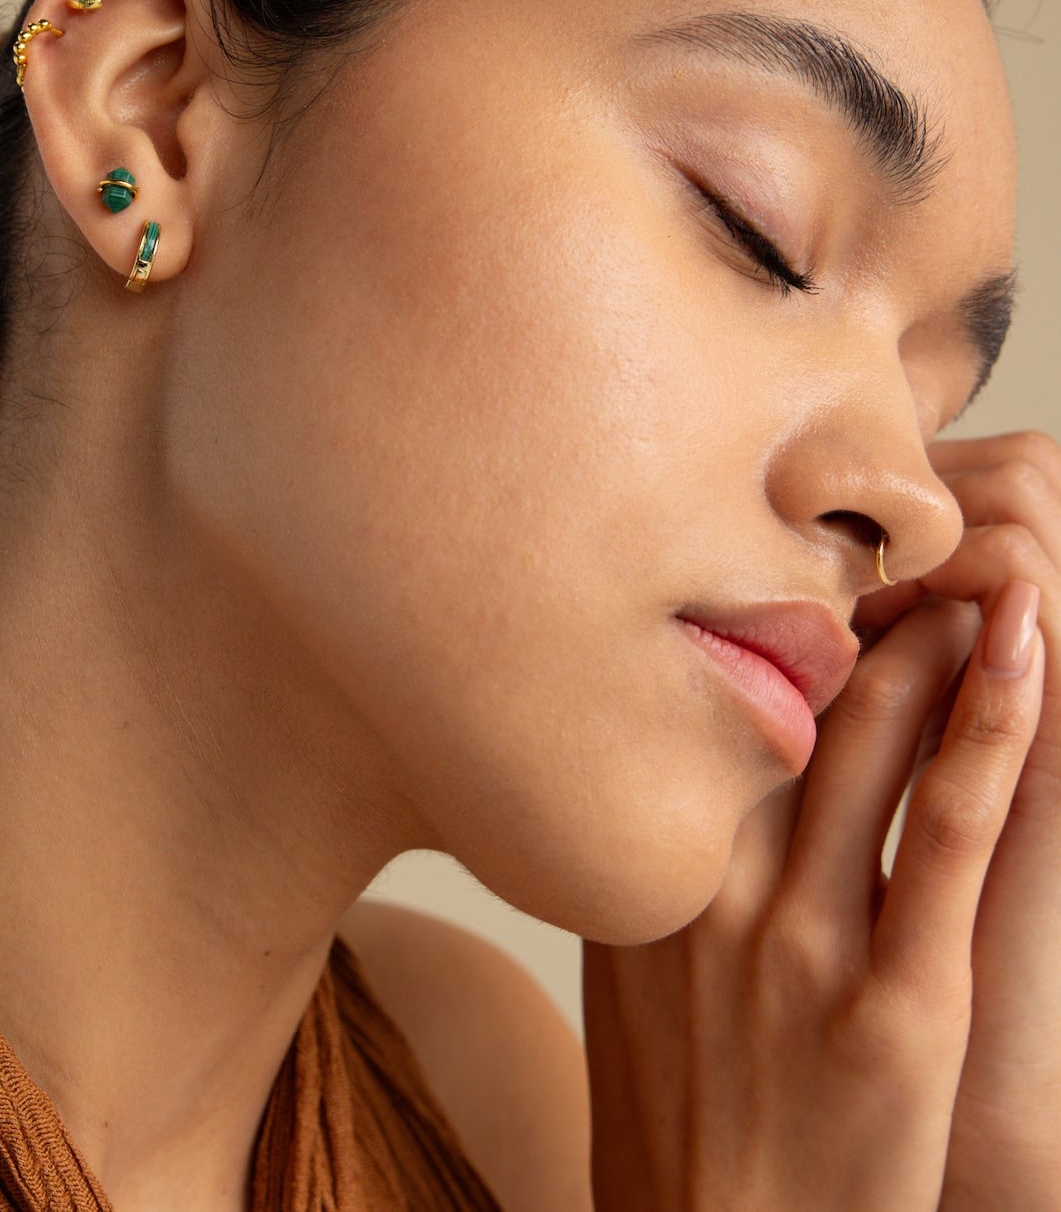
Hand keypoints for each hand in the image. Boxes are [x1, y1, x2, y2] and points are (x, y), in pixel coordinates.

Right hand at [581, 431, 1051, 1211]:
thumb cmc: (682, 1114)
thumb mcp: (629, 974)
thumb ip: (652, 865)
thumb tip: (675, 776)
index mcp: (644, 871)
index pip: (702, 702)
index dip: (767, 619)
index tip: (809, 564)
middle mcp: (708, 886)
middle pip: (787, 699)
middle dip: (860, 604)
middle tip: (909, 535)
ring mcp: (796, 943)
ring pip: (873, 741)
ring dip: (939, 636)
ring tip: (984, 566)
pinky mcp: (894, 1003)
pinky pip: (948, 834)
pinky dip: (994, 727)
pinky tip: (1026, 648)